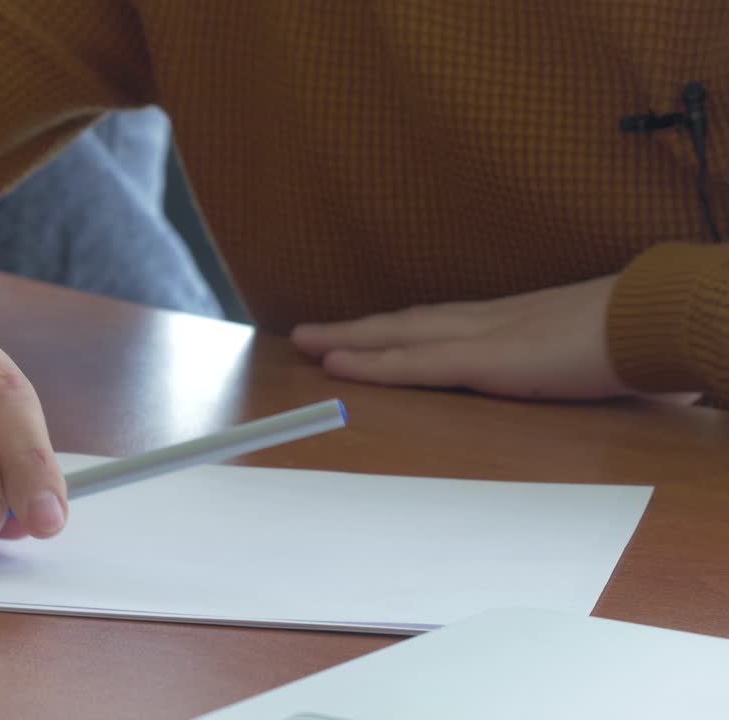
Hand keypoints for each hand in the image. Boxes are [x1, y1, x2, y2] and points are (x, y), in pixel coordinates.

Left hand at [290, 275, 631, 399]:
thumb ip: (571, 365)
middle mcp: (487, 320)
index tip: (363, 331)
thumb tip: (580, 375)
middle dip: (355, 329)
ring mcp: (482, 336)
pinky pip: (413, 363)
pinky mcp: (485, 359)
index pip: (440, 322)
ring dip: (347, 339)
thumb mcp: (591, 353)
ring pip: (397, 335)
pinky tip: (336, 364)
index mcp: (512, 321)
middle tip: (307, 332)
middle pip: (406, 322)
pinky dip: (370, 363)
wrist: (658, 318)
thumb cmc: (637, 338)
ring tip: (305, 342)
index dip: (397, 328)